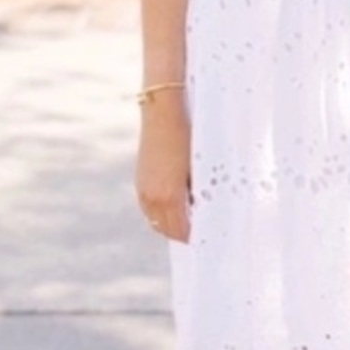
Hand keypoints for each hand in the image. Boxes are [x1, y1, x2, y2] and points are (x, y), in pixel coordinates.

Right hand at [136, 97, 191, 242]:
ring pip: (156, 221)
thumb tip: (204, 210)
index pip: (182, 231)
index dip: (195, 237)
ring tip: (190, 221)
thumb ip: (200, 193)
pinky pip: (149, 208)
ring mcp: (143, 190)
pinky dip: (162, 213)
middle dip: (183, 233)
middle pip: (167, 230)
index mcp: (169, 197)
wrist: (163, 111)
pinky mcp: (140, 181)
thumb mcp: (200, 167)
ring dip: (171, 224)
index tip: (208, 238)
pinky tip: (177, 206)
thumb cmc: (190, 135)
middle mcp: (152, 198)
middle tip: (201, 233)